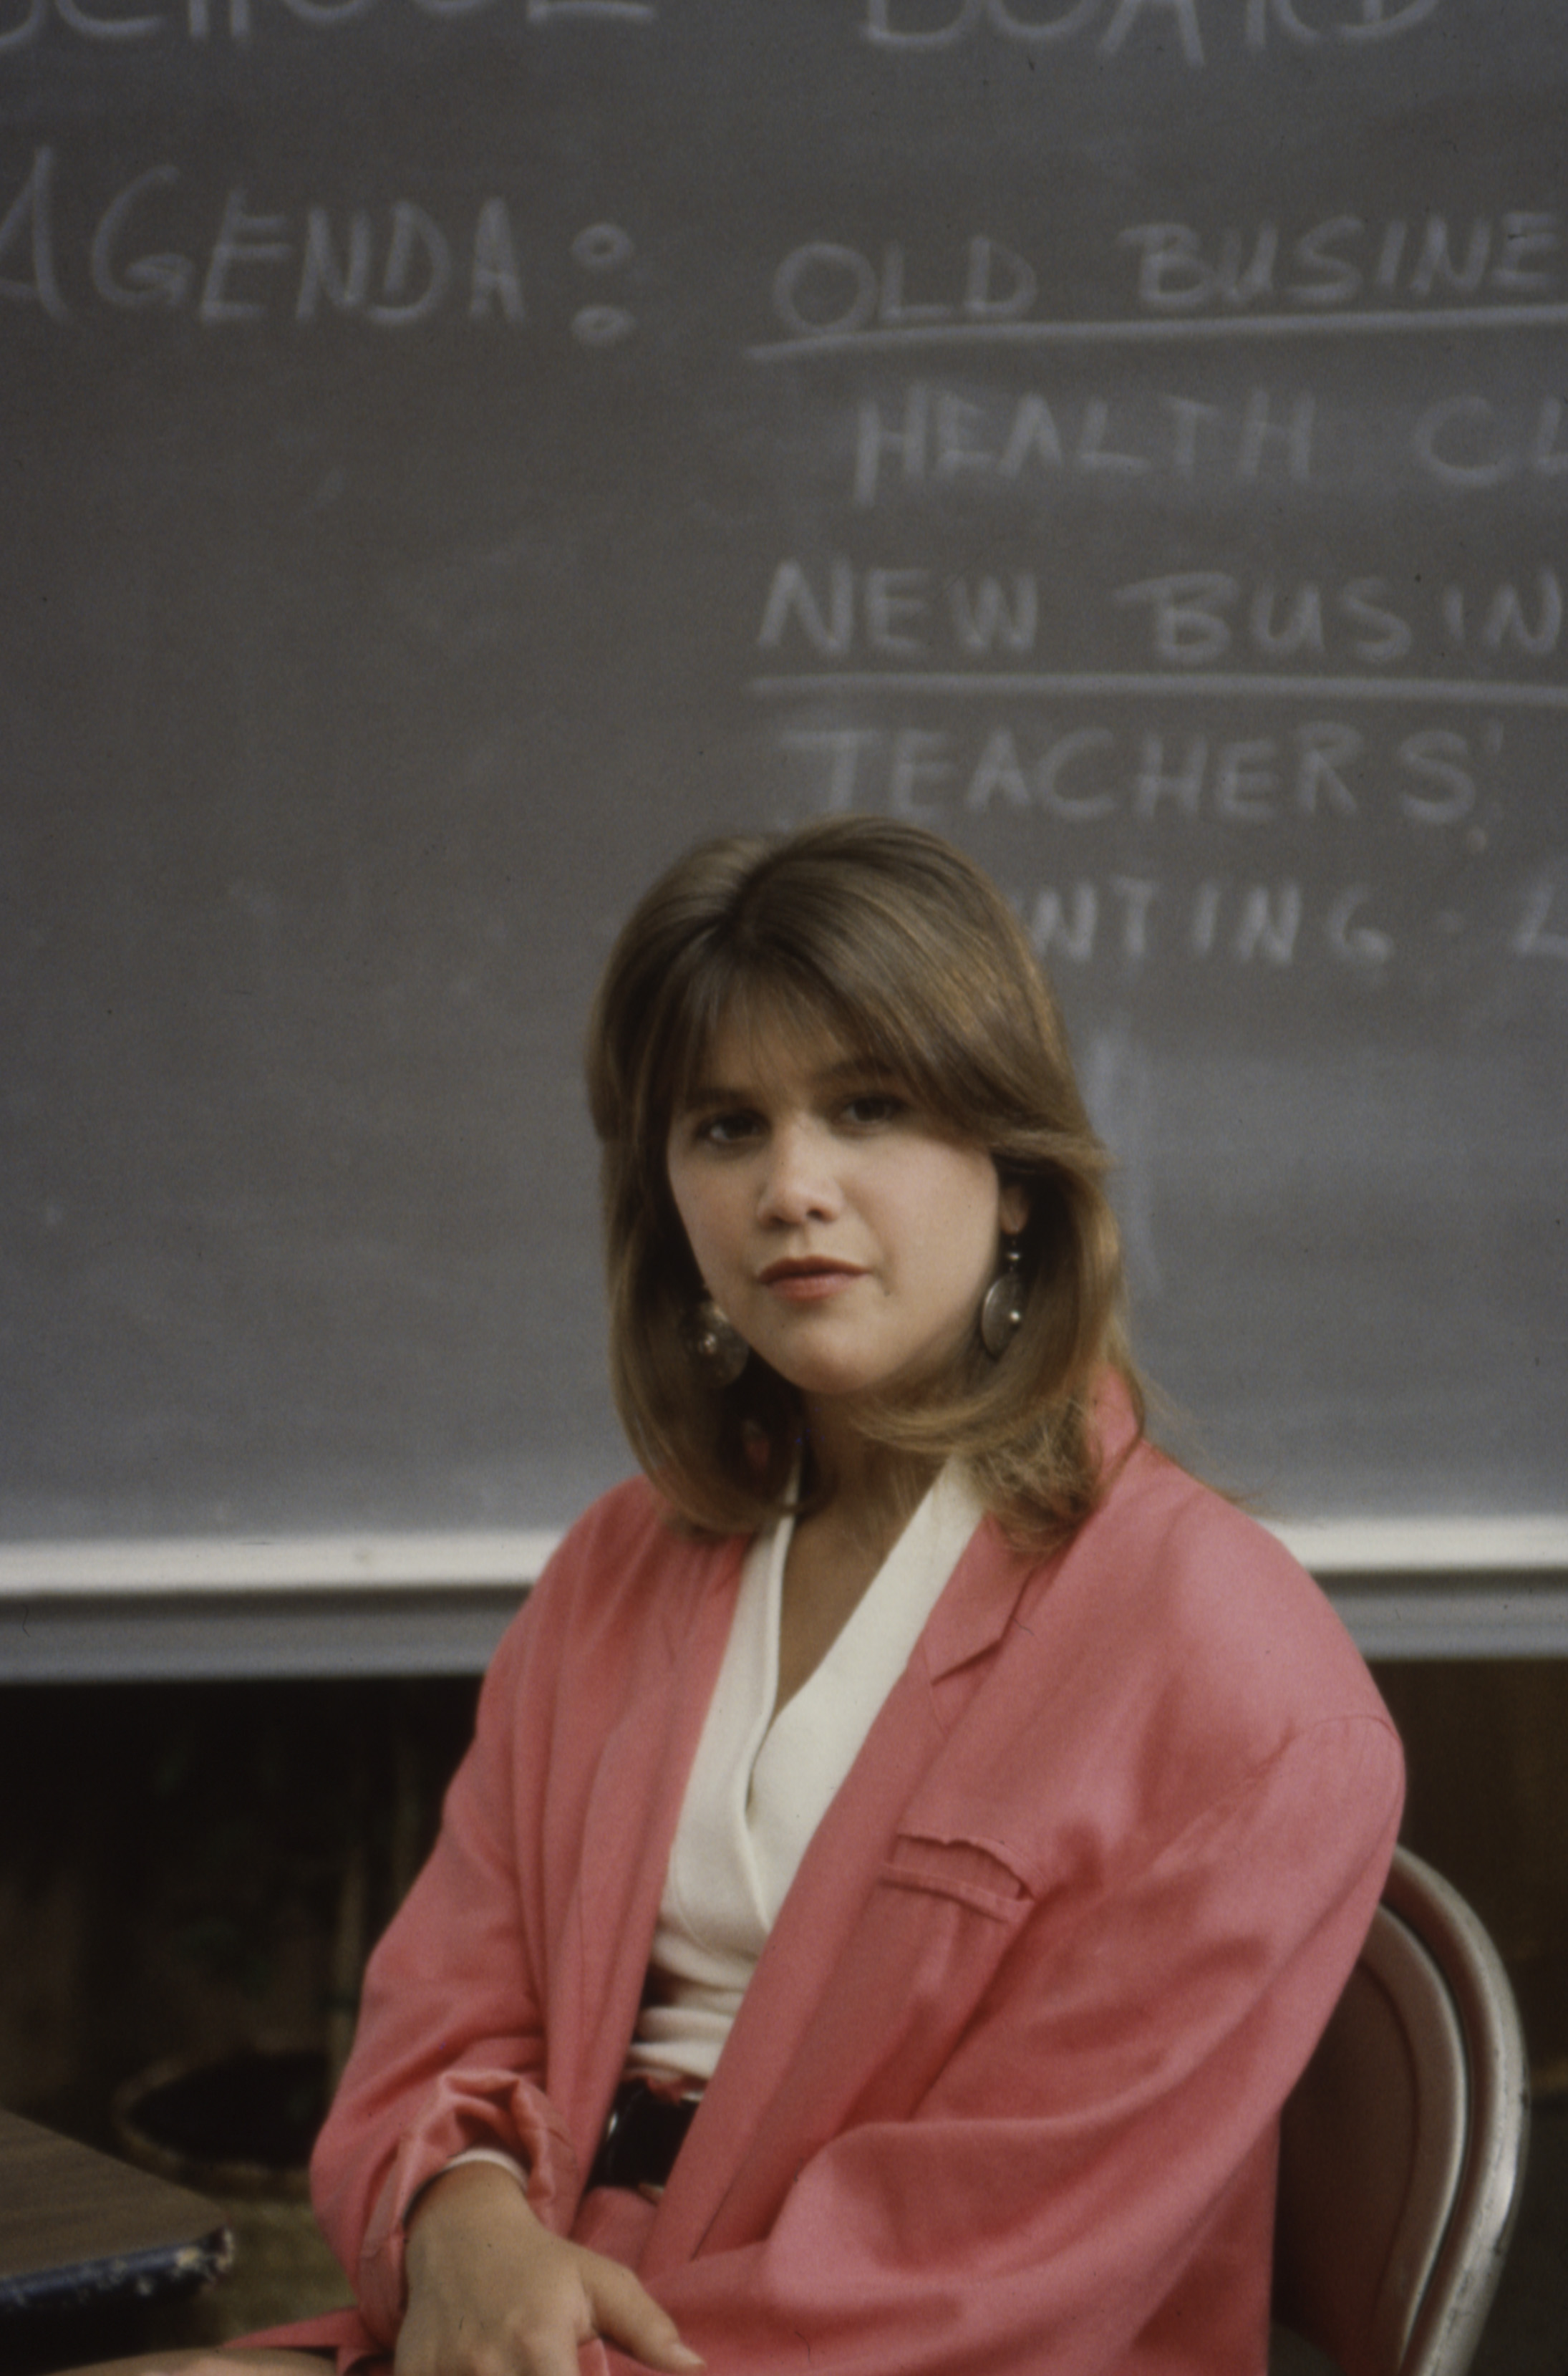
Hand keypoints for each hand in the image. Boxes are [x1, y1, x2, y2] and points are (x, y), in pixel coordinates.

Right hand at [396, 2160, 701, 2375]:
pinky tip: (482, 2371)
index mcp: (538, 2342)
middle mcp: (487, 2365)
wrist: (458, 2235)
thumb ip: (647, 2327)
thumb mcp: (599, 2282)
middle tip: (553, 2372)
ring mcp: (443, 2375)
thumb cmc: (540, 2267)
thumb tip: (696, 2365)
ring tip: (524, 2368)